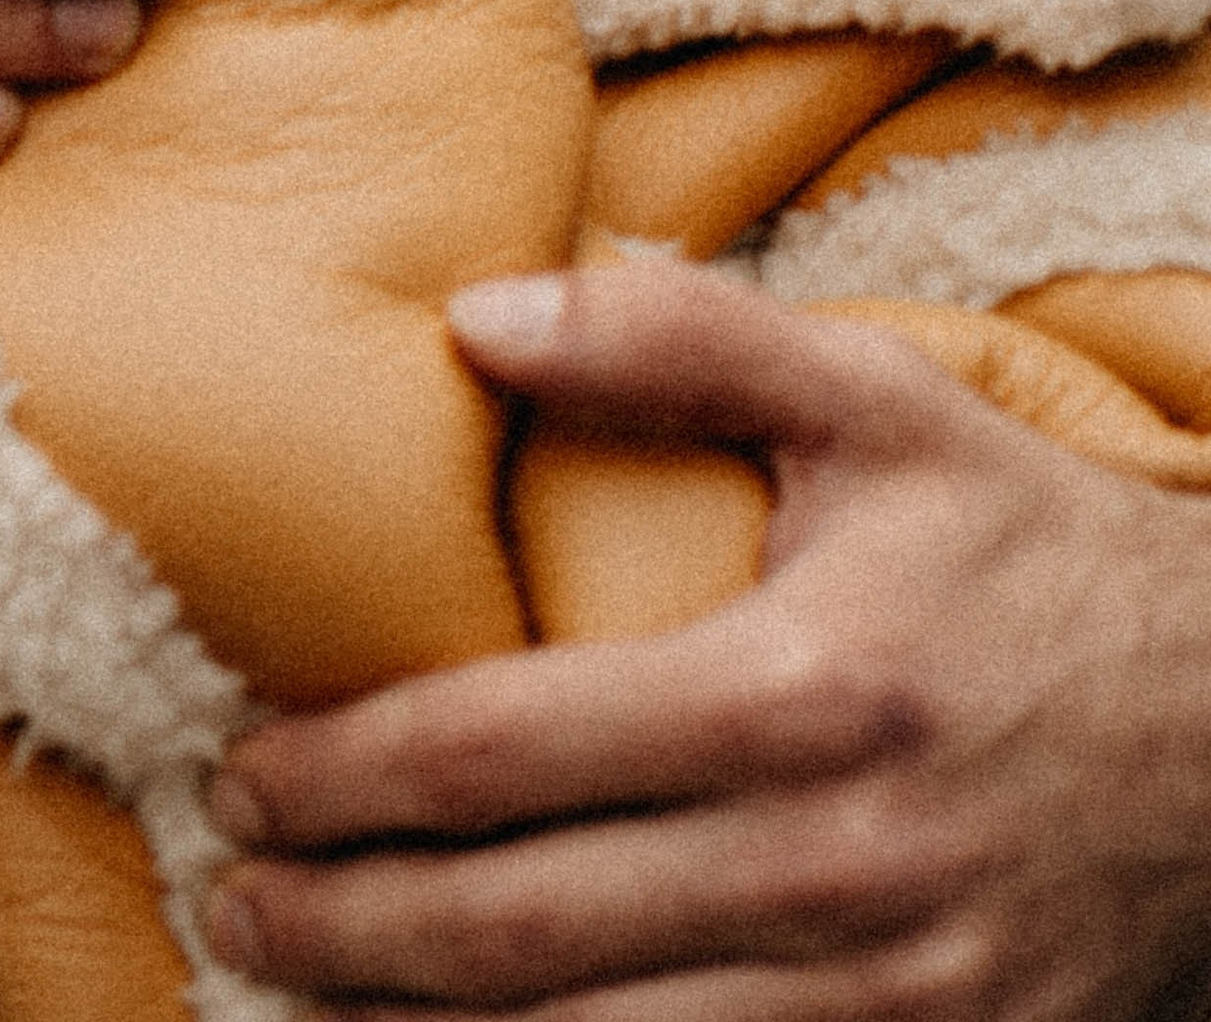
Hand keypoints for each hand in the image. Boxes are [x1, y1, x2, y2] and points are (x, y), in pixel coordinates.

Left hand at [207, 254, 1210, 1020]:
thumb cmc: (1034, 556)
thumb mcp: (880, 406)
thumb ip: (676, 341)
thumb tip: (471, 316)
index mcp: (803, 690)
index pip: (505, 755)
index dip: (350, 777)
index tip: (244, 773)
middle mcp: (836, 867)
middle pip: (520, 934)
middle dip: (345, 931)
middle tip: (235, 900)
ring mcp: (891, 1003)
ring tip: (314, 995)